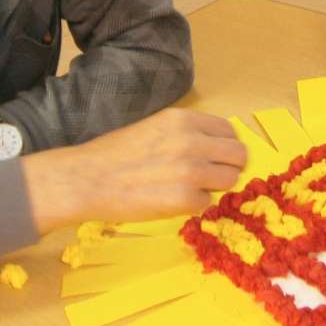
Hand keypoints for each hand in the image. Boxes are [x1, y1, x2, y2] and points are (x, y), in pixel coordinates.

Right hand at [22, 108, 246, 234]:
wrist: (86, 179)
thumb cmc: (115, 154)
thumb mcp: (154, 127)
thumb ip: (185, 134)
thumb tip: (213, 147)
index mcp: (183, 120)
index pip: (230, 131)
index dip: (225, 146)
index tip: (217, 156)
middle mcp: (191, 141)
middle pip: (238, 155)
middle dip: (228, 167)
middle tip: (210, 177)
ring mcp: (190, 170)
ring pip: (229, 181)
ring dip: (213, 188)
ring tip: (188, 189)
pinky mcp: (183, 199)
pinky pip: (207, 203)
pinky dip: (194, 206)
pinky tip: (172, 201)